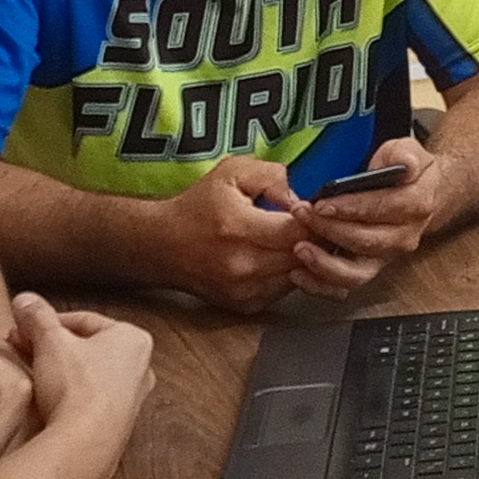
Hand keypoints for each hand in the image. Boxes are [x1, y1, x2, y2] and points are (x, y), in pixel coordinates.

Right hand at [14, 292, 154, 442]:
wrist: (85, 444)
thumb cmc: (75, 386)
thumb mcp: (49, 341)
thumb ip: (37, 316)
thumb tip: (24, 300)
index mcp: (133, 338)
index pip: (83, 320)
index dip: (46, 322)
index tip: (22, 328)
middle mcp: (141, 367)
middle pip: (85, 347)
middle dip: (50, 346)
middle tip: (22, 347)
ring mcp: (132, 399)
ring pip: (86, 374)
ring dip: (57, 370)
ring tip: (29, 373)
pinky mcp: (118, 425)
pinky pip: (88, 401)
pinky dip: (67, 396)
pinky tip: (45, 401)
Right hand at [157, 155, 309, 311]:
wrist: (163, 245)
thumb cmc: (197, 207)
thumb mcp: (231, 173)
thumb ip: (271, 176)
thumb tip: (301, 199)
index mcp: (240, 228)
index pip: (300, 231)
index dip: (314, 220)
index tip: (311, 211)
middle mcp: (242, 264)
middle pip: (304, 257)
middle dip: (315, 240)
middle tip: (313, 226)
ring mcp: (244, 289)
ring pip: (298, 276)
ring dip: (305, 260)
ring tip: (295, 240)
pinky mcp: (245, 305)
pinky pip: (283, 291)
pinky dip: (288, 275)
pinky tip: (279, 258)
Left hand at [293, 136, 447, 298]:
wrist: (423, 196)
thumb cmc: (407, 174)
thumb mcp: (410, 152)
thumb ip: (406, 155)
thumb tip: (404, 164)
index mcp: (415, 205)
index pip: (380, 209)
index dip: (350, 208)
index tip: (322, 204)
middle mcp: (402, 236)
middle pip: (364, 241)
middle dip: (329, 230)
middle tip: (302, 216)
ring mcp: (386, 255)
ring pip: (357, 272)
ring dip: (325, 264)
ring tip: (300, 249)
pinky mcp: (371, 267)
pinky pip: (347, 285)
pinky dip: (322, 285)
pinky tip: (300, 274)